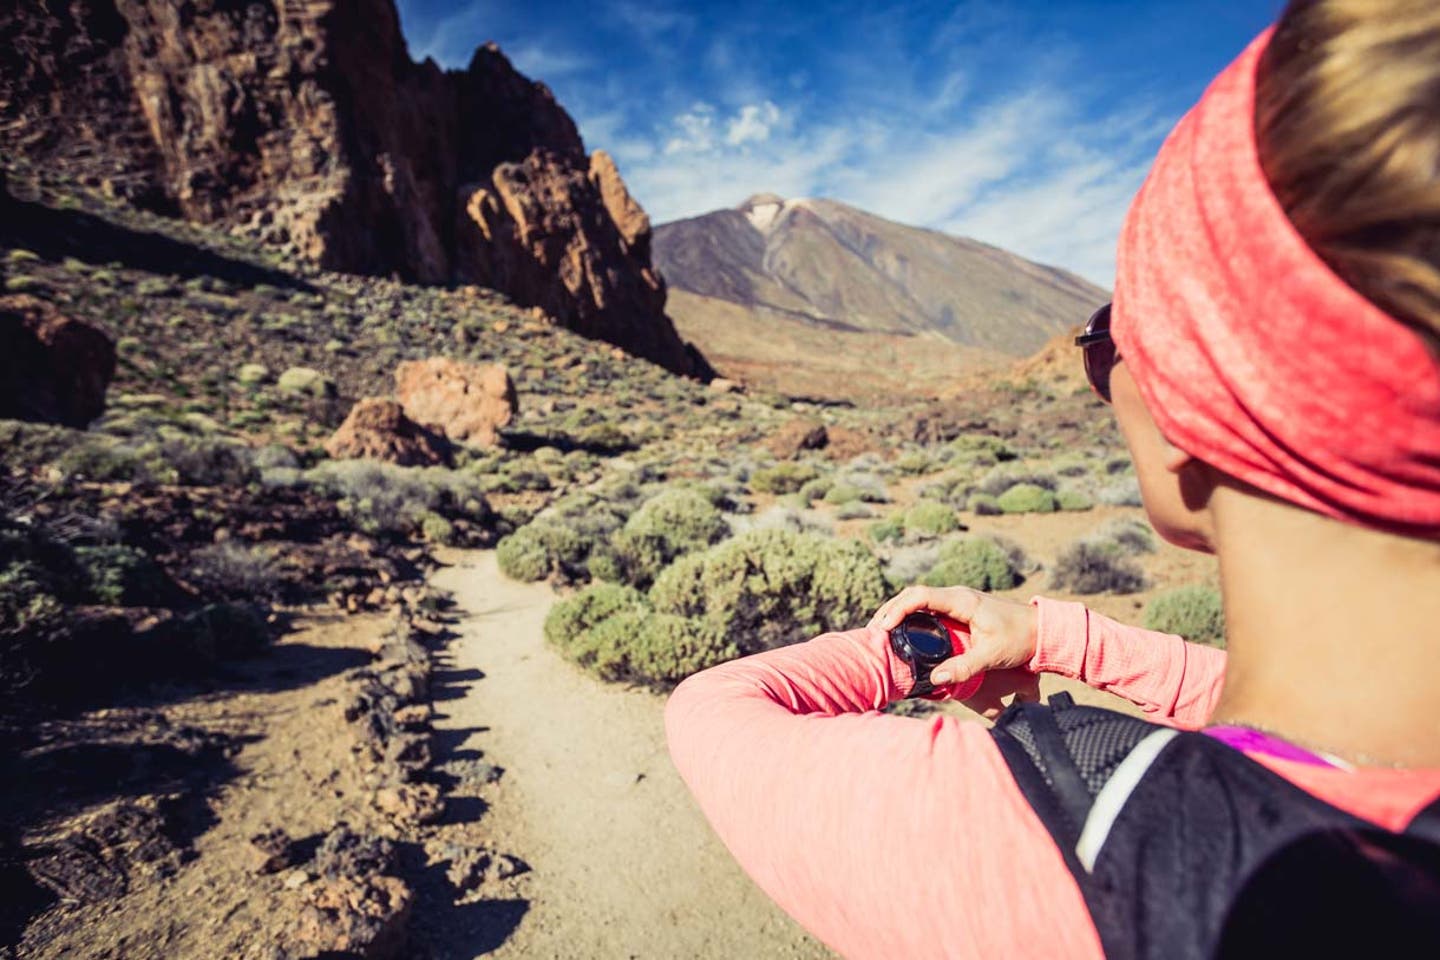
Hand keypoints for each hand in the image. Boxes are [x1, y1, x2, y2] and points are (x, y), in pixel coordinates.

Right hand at [868, 585, 1041, 718]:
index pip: (919, 596)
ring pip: (920, 600)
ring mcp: (958, 601)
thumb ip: (965, 667)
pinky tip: (904, 631)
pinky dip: (912, 616)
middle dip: (891, 610)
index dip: (897, 609)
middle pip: (913, 595)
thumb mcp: (992, 654)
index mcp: (961, 600)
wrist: (1043, 630)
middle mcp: (957, 596)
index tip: (883, 627)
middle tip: (874, 631)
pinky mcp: (960, 610)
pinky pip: (929, 608)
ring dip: (899, 612)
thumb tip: (936, 678)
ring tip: (882, 631)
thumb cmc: (1021, 639)